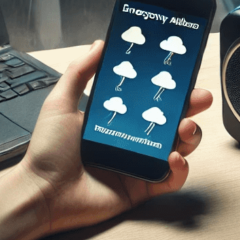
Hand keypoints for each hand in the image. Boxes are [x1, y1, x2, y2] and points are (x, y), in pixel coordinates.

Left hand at [18, 41, 211, 236]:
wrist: (40, 196)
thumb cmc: (47, 152)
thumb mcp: (60, 103)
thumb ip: (80, 71)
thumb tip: (99, 43)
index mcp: (120, 114)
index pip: (153, 95)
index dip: (172, 85)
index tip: (184, 72)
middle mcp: (135, 136)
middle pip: (174, 117)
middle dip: (192, 105)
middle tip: (198, 98)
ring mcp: (141, 161)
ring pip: (180, 144)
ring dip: (191, 134)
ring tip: (184, 128)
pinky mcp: (143, 186)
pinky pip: (172, 178)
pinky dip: (180, 169)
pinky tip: (173, 159)